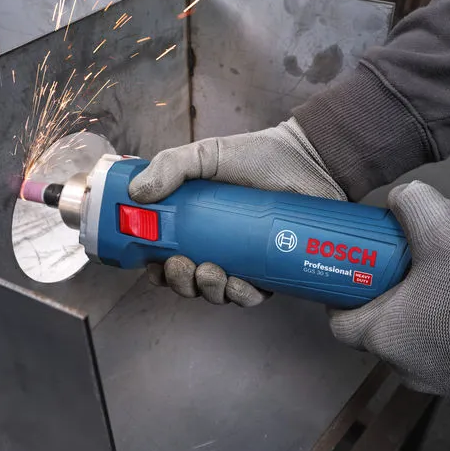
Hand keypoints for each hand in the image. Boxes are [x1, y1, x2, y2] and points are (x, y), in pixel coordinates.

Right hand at [129, 118, 345, 306]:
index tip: (153, 264)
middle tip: (182, 265)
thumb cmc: (260, 156)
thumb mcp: (207, 155)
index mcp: (197, 223)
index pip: (167, 254)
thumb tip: (136, 194)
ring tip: (210, 273)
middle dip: (180, 281)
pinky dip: (240, 295)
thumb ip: (171, 166)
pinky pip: (252, 295)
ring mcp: (246, 260)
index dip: (157, 266)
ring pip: (218, 292)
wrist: (312, 161)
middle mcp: (219, 245)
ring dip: (207, 290)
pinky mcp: (273, 270)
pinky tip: (236, 284)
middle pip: (189, 279)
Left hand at [329, 181, 449, 403]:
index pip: (339, 320)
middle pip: (382, 316)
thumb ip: (413, 206)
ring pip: (417, 324)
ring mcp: (442, 378)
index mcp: (386, 339)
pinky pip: (447, 338)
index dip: (341, 288)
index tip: (355, 264)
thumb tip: (403, 197)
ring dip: (428, 288)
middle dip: (395, 276)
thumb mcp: (448, 233)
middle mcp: (406, 367)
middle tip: (413, 249)